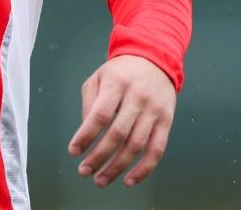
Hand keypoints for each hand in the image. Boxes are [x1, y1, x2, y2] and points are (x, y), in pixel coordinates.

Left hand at [67, 54, 175, 188]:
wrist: (155, 59)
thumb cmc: (120, 73)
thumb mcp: (99, 78)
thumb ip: (90, 103)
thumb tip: (87, 135)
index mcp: (117, 84)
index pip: (100, 115)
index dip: (86, 136)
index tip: (74, 152)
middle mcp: (137, 97)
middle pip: (118, 134)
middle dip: (99, 157)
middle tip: (84, 171)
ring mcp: (154, 110)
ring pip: (136, 145)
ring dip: (117, 167)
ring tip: (101, 180)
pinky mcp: (167, 121)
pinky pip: (157, 150)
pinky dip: (144, 169)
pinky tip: (129, 180)